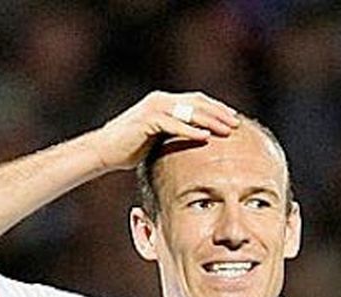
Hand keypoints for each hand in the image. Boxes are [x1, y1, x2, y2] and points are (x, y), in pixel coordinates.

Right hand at [90, 91, 239, 171]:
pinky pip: (174, 125)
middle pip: (197, 103)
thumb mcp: (157, 139)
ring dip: (210, 121)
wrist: (103, 151)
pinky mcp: (147, 121)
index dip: (216, 108)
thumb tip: (193, 143)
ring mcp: (153, 108)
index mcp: (164, 102)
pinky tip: (205, 138)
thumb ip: (174, 135)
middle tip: (237, 124)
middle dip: (219, 113)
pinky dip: (191, 131)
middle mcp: (160, 101)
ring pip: (189, 112)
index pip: (197, 101)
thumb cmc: (129, 148)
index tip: (233, 119)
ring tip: (227, 131)